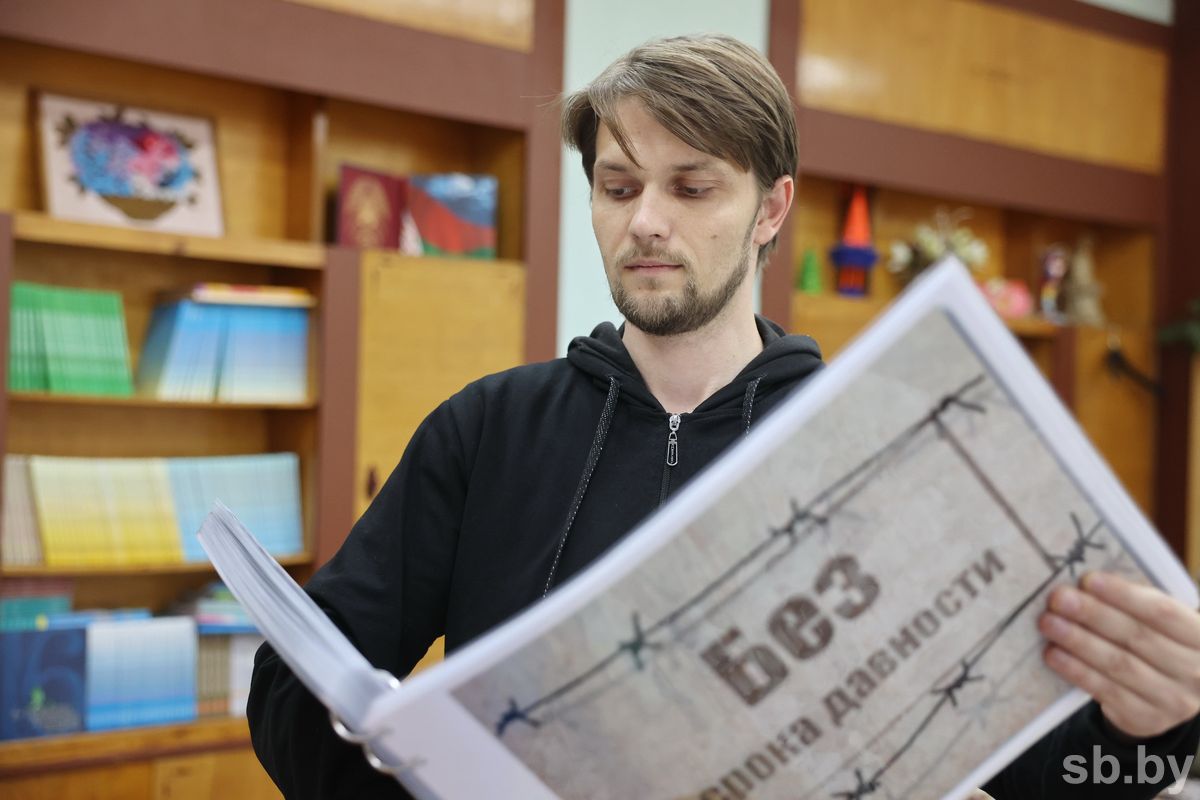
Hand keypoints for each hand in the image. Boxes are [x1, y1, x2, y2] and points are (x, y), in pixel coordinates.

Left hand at [1038, 571, 1199, 738]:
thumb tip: (1086, 582)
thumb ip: (1136, 604)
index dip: (1124, 595)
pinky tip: (1053, 654)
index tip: (1088, 580)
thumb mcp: (1164, 625)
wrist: (1172, 695)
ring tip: (1049, 623)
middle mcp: (1195, 671)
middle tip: (1058, 598)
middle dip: (1092, 614)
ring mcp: (1173, 699)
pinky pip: (1105, 691)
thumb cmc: (1161, 643)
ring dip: (1079, 641)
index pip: (1163, 612)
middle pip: (1137, 637)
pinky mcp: (1145, 718)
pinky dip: (1076, 670)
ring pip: (1119, 664)